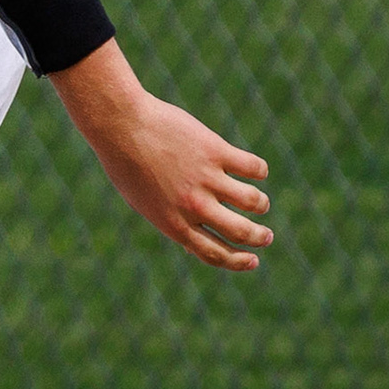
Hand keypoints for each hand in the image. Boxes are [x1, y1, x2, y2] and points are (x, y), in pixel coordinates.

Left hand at [54, 46, 271, 269]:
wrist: (122, 126)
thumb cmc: (127, 164)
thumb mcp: (144, 204)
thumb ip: (171, 222)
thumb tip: (190, 243)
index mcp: (175, 224)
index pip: (215, 254)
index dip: (239, 261)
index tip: (254, 260)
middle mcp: (194, 207)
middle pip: (240, 232)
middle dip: (259, 238)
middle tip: (266, 236)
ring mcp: (206, 179)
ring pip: (252, 201)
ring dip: (261, 205)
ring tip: (261, 203)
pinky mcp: (216, 151)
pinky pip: (253, 167)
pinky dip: (260, 171)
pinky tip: (256, 171)